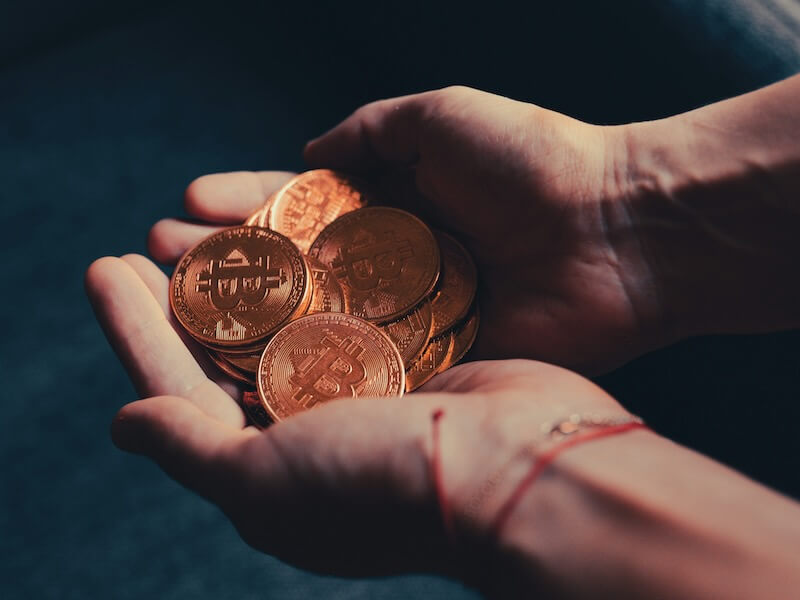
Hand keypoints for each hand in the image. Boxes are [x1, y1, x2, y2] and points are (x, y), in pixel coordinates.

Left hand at [85, 253, 628, 584]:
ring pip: (287, 318)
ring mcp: (366, 390)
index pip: (180, 390)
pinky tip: (290, 233)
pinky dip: (313, 269)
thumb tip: (122, 424)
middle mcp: (314, 430)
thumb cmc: (383, 482)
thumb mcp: (263, 483)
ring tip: (207, 220)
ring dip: (244, 272)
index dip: (138, 329)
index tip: (108, 266)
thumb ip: (189, 448)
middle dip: (185, 294)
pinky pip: (345, 303)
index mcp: (271, 470)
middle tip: (151, 236)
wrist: (521, 465)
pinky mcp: (412, 354)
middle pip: (230, 350)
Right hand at [148, 87, 663, 373]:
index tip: (188, 199)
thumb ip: (370, 131)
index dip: (244, 203)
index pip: (299, 206)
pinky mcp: (429, 367)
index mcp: (392, 205)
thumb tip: (307, 150)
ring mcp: (405, 321)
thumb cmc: (535, 161)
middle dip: (225, 258)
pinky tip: (237, 373)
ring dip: (244, 316)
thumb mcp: (440, 116)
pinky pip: (354, 371)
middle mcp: (390, 266)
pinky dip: (298, 372)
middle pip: (292, 267)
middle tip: (158, 252)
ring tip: (174, 305)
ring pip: (310, 321)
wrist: (619, 234)